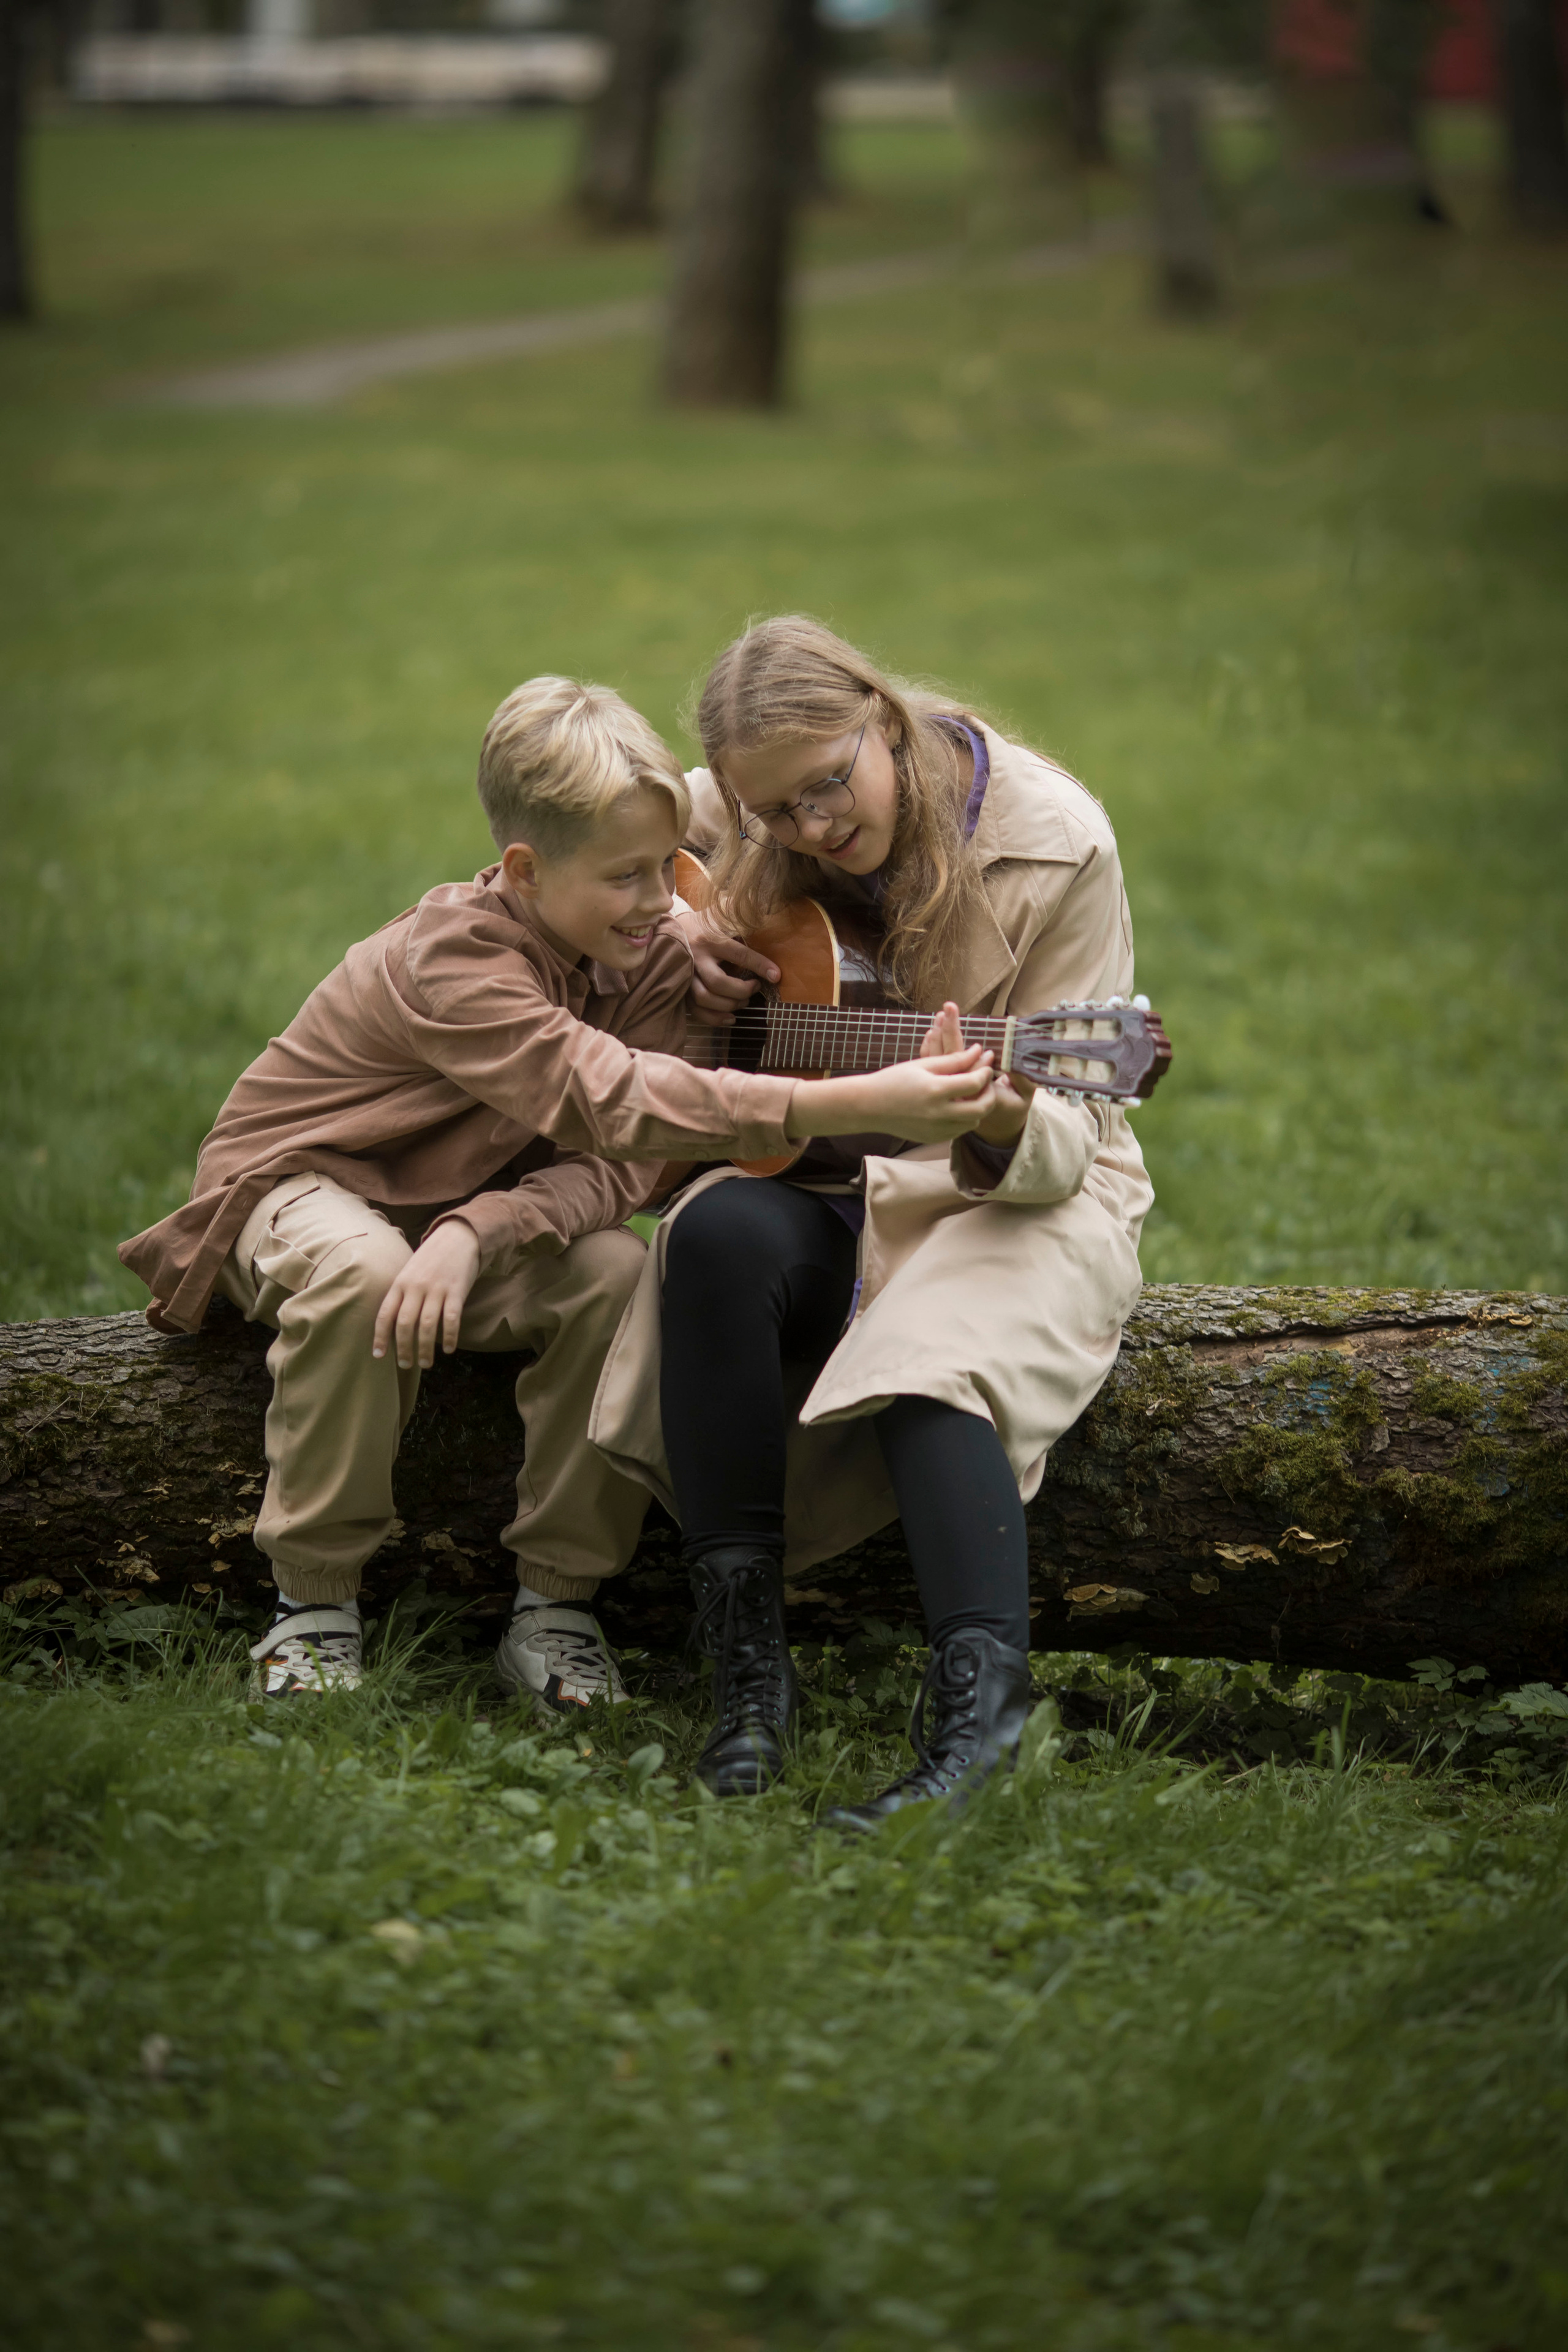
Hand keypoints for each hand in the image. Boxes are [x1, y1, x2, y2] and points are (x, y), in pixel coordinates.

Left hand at [372, 1221, 480, 1370]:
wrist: (458, 1236)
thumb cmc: (431, 1259)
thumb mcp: (410, 1272)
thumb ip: (402, 1294)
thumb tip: (394, 1325)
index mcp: (400, 1283)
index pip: (385, 1314)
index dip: (380, 1337)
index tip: (379, 1356)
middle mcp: (416, 1287)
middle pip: (404, 1323)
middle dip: (403, 1348)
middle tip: (406, 1365)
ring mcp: (437, 1288)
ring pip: (427, 1325)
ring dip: (425, 1348)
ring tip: (425, 1363)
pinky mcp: (457, 1290)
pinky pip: (451, 1319)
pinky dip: (449, 1337)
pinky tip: (449, 1349)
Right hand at [677, 912, 779, 1026]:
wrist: (674, 929)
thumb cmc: (706, 923)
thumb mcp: (722, 913)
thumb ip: (741, 913)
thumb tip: (767, 909)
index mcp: (711, 939)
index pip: (738, 954)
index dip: (759, 965)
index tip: (776, 976)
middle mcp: (696, 958)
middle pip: (718, 982)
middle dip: (741, 990)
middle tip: (756, 987)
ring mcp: (687, 975)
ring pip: (704, 998)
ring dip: (729, 1005)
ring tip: (743, 1000)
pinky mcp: (682, 988)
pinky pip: (695, 1010)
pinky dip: (714, 1018)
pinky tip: (730, 1016)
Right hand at [787, 1044, 996, 1145]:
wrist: (870, 1106)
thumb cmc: (894, 1080)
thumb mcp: (923, 1065)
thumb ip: (954, 1060)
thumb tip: (979, 1051)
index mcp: (935, 1091)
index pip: (975, 1083)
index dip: (985, 1070)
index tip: (987, 1059)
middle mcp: (939, 1114)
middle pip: (982, 1108)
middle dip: (990, 1092)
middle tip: (987, 1080)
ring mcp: (937, 1130)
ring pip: (974, 1121)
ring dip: (979, 1106)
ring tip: (972, 1092)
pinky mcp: (934, 1139)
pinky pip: (960, 1130)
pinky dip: (965, 1118)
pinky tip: (957, 1105)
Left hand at [921, 1001, 1033, 1144]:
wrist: (997, 1127)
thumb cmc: (1013, 1107)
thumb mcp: (1024, 1096)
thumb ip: (1023, 1080)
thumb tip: (1018, 1061)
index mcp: (977, 1094)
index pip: (967, 1068)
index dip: (965, 1048)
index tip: (963, 1024)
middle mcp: (959, 1092)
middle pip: (949, 1059)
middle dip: (949, 1031)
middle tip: (948, 1007)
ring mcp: (949, 1089)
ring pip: (939, 1062)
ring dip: (938, 1037)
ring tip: (939, 1015)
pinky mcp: (945, 1085)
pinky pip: (934, 1067)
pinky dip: (930, 1049)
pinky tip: (931, 1032)